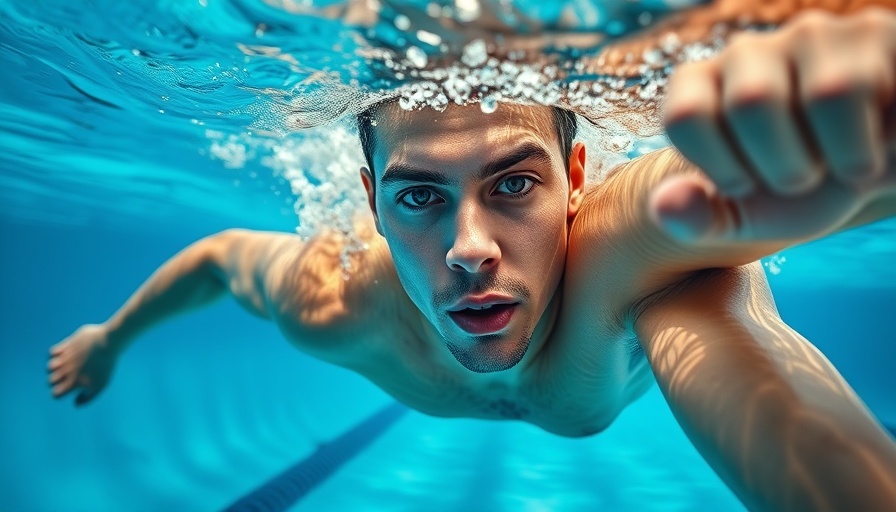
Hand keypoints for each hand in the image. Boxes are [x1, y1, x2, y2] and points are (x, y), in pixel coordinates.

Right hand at [48, 324, 118, 405]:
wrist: (110, 342)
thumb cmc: (107, 365)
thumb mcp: (102, 385)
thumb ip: (88, 398)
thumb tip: (75, 403)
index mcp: (74, 382)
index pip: (55, 394)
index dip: (59, 393)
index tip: (67, 388)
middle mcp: (66, 370)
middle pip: (51, 381)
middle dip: (57, 380)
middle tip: (70, 375)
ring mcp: (65, 357)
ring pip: (50, 366)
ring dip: (56, 367)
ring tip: (68, 364)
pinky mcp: (66, 345)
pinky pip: (52, 352)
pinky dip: (57, 354)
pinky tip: (68, 353)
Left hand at [652, 8, 895, 243]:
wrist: (861, 176)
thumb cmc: (790, 194)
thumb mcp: (738, 219)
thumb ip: (692, 219)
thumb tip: (664, 205)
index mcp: (697, 87)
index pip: (685, 116)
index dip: (721, 167)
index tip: (743, 185)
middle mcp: (746, 51)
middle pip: (755, 100)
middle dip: (786, 166)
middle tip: (800, 180)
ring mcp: (811, 36)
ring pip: (831, 90)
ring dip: (846, 155)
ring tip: (843, 159)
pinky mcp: (874, 33)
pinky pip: (887, 86)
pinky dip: (886, 138)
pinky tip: (879, 136)